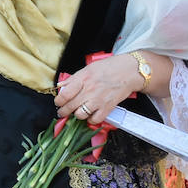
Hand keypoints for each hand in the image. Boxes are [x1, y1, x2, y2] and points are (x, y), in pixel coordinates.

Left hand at [54, 51, 169, 125]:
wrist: (129, 71)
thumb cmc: (108, 68)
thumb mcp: (87, 69)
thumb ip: (73, 79)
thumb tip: (60, 86)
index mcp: (82, 79)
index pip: (64, 94)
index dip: (58, 101)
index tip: (58, 102)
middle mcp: (89, 90)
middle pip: (69, 106)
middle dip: (63, 111)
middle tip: (63, 112)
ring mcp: (98, 100)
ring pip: (80, 115)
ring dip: (77, 115)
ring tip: (77, 112)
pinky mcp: (108, 107)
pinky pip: (95, 119)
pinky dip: (91, 119)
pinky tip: (91, 115)